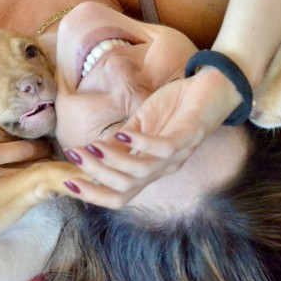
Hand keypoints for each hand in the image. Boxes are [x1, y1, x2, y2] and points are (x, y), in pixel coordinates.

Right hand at [60, 68, 241, 207]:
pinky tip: (123, 134)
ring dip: (113, 161)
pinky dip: (141, 143)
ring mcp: (178, 155)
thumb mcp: (140, 124)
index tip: (67, 182)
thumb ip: (118, 142)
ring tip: (91, 147)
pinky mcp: (190, 136)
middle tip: (76, 155)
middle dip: (97, 175)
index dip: (94, 194)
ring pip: (141, 171)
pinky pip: (163, 148)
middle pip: (126, 187)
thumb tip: (88, 154)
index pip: (120, 195)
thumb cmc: (176, 106)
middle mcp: (163, 169)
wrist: (214, 86)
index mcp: (150, 169)